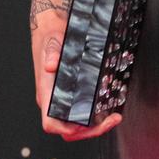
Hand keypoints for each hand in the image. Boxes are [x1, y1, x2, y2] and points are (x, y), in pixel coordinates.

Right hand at [31, 16, 122, 141]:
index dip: (66, 129)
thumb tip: (52, 65)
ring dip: (94, 126)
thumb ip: (52, 52)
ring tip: (113, 118)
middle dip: (89, 131)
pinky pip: (80, 111)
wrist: (51, 27)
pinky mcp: (70, 93)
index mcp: (46, 92)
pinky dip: (94, 115)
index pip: (50, 122)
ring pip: (74, 124)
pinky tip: (107, 108)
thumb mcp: (53, 40)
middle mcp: (53, 99)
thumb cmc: (50, 35)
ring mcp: (61, 98)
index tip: (85, 126)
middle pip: (67, 129)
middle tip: (111, 121)